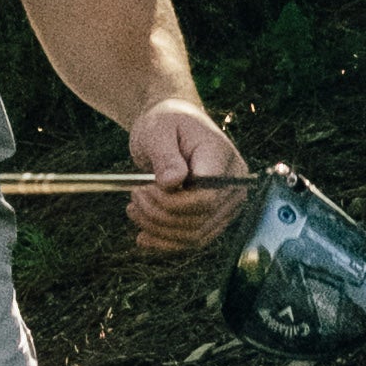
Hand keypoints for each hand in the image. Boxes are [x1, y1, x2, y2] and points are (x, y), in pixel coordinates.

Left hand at [123, 100, 246, 254]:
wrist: (171, 126)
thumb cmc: (165, 122)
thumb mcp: (158, 131)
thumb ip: (165, 156)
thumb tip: (172, 183)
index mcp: (221, 158)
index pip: (206, 198)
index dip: (172, 203)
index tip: (145, 187)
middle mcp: (232, 185)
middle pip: (199, 219)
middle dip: (159, 214)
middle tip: (135, 195)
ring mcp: (225, 204)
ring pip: (195, 235)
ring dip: (158, 229)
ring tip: (133, 209)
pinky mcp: (213, 217)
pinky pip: (192, 240)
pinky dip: (166, 242)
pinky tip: (143, 237)